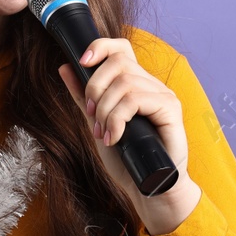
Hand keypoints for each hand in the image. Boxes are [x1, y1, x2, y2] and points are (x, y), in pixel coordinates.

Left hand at [57, 38, 199, 233]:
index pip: (120, 49)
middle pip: (118, 62)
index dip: (100, 47)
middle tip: (92, 116)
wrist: (149, 189)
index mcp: (135, 85)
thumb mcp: (98, 124)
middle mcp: (151, 85)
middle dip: (95, 88)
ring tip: (104, 134)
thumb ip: (83, 98)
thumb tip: (65, 68)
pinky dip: (118, 119)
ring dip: (105, 110)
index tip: (81, 62)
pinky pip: (137, 100)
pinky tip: (115, 138)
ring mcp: (163, 96)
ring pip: (125, 83)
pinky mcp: (170, 109)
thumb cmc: (128, 160)